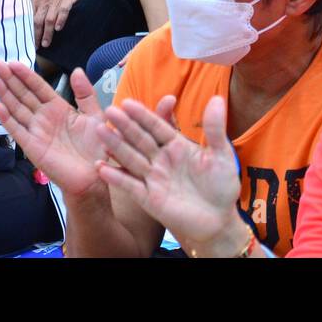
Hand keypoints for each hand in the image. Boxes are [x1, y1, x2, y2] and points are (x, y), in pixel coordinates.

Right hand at [0, 61, 110, 197]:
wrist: (95, 176)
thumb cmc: (96, 148)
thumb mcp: (95, 115)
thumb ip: (85, 93)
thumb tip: (76, 70)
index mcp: (58, 108)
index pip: (38, 87)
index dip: (26, 75)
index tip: (13, 62)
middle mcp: (44, 118)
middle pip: (23, 95)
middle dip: (9, 79)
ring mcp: (37, 131)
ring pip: (16, 109)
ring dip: (4, 94)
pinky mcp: (32, 147)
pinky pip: (17, 130)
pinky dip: (6, 119)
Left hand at [32, 0, 92, 48]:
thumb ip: (38, 10)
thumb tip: (31, 28)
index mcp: (37, 0)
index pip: (30, 18)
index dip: (29, 31)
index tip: (28, 42)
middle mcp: (45, 0)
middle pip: (38, 20)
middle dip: (37, 35)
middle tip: (37, 47)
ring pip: (49, 18)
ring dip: (47, 32)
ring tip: (46, 43)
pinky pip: (63, 10)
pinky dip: (60, 19)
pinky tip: (58, 29)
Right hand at [95, 95, 249, 255]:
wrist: (219, 222)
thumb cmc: (221, 186)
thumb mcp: (221, 155)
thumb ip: (214, 130)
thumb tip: (216, 99)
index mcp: (176, 145)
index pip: (157, 127)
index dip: (143, 116)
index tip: (128, 103)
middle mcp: (161, 159)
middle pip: (140, 139)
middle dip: (125, 126)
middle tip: (109, 110)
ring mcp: (153, 178)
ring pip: (131, 158)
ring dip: (115, 146)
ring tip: (100, 131)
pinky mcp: (148, 198)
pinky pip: (130, 185)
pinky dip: (116, 177)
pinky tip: (101, 167)